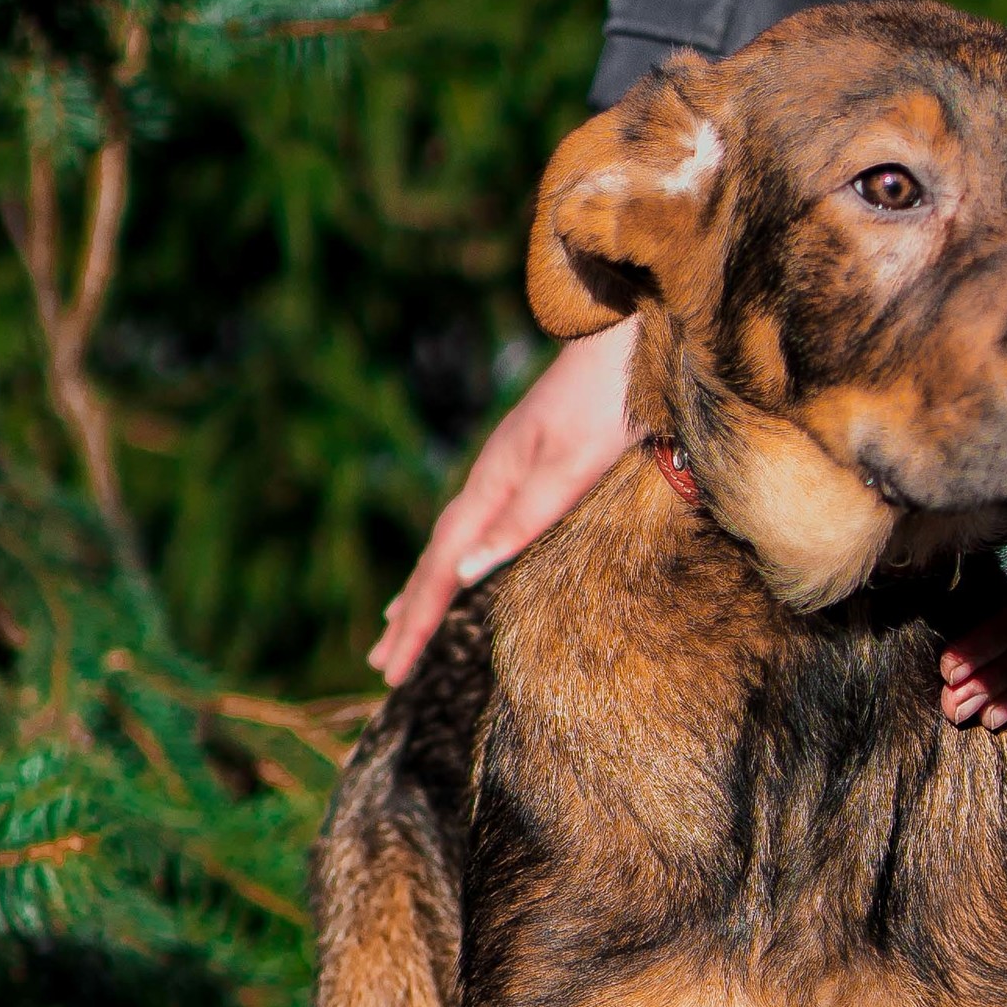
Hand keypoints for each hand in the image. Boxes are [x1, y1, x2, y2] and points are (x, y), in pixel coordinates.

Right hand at [369, 316, 638, 684]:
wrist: (624, 338)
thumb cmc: (608, 403)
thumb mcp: (572, 467)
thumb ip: (522, 520)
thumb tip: (464, 573)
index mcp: (493, 485)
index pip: (442, 568)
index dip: (416, 621)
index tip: (390, 668)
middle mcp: (488, 481)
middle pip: (435, 561)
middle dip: (408, 616)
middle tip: (381, 666)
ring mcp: (503, 473)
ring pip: (448, 545)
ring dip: (422, 590)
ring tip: (397, 627)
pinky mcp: (523, 467)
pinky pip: (470, 530)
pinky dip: (450, 561)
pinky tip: (454, 567)